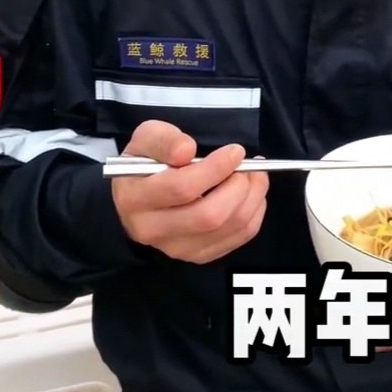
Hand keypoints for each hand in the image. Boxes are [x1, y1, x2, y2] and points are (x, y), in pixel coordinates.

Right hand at [110, 120, 268, 263]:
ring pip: (226, 228)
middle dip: (238, 187)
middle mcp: (152, 230)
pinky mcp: (196, 254)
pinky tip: (250, 195)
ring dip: (251, 199)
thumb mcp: (147, 137)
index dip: (216, 168)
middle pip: (208, 215)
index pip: (182, 188)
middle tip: (248, 166)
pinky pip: (236, 238)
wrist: (140, 192)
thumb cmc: (147, 161)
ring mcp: (175, 248)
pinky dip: (253, 214)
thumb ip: (165, 140)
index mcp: (136, 198)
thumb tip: (186, 150)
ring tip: (255, 176)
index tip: (235, 151)